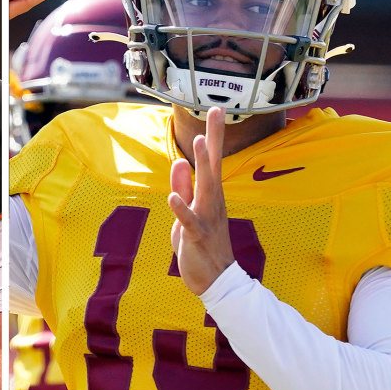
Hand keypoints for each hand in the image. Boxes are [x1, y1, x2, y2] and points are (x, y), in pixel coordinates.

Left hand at [168, 106, 234, 294]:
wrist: (216, 280)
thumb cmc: (201, 244)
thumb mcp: (188, 212)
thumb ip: (183, 188)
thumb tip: (180, 162)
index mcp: (210, 195)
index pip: (212, 160)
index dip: (213, 135)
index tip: (217, 109)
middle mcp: (212, 201)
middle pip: (213, 165)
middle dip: (213, 138)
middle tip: (217, 112)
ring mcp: (207, 218)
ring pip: (205, 188)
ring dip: (204, 164)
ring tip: (201, 141)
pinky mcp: (197, 236)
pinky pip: (189, 221)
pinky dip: (181, 209)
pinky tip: (172, 198)